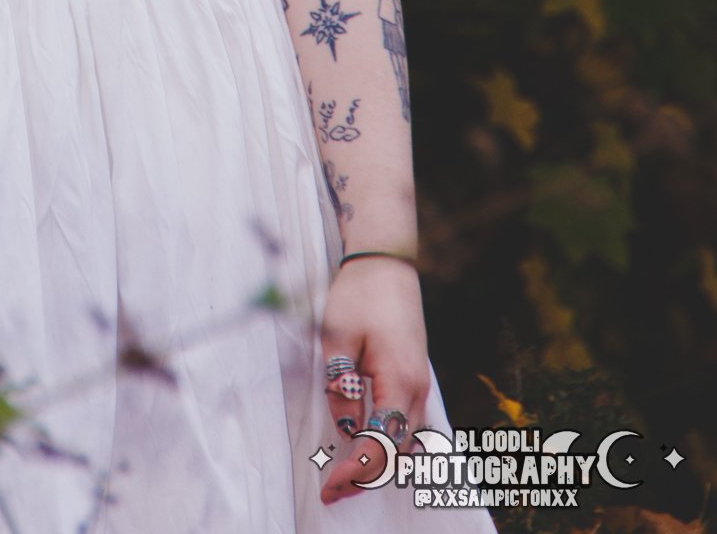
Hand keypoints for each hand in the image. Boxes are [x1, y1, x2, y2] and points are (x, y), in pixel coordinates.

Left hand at [318, 257, 429, 506]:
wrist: (386, 263)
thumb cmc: (359, 295)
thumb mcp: (337, 337)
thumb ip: (340, 386)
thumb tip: (346, 429)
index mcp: (400, 381)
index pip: (382, 445)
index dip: (356, 472)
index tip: (329, 487)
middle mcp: (418, 390)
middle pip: (399, 453)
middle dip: (367, 476)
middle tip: (331, 488)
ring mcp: (421, 386)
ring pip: (408, 444)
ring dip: (380, 463)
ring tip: (343, 472)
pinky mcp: (415, 380)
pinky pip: (409, 427)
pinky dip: (391, 446)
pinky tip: (367, 447)